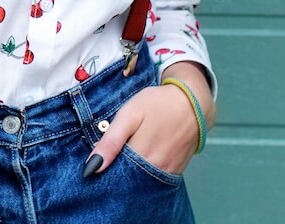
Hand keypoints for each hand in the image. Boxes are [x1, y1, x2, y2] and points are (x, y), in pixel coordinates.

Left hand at [85, 63, 213, 177]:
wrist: (192, 101)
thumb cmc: (158, 104)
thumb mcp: (129, 115)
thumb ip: (110, 141)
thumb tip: (91, 168)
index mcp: (140, 155)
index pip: (114, 176)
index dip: (102, 173)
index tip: (93, 168)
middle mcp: (155, 168)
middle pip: (128, 183)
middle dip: (115, 177)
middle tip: (107, 164)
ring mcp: (168, 171)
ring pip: (142, 183)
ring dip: (130, 177)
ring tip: (122, 163)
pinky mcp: (177, 170)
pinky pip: (156, 180)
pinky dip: (145, 176)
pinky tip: (139, 164)